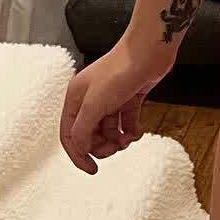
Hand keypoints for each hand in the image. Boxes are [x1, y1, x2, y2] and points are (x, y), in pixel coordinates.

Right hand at [59, 37, 175, 174]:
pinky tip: (137, 132)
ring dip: (118, 140)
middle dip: (102, 146)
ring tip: (129, 139)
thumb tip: (80, 149)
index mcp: (75, 98)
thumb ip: (82, 130)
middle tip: (117, 148)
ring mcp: (110, 99)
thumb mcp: (95, 104)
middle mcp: (90, 99)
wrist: (150, 50)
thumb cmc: (121, 70)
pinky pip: (125, 122)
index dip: (79, 154)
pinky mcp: (128, 98)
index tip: (92, 169)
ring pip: (108, 130)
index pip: (69, 134)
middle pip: (90, 135)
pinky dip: (131, 131)